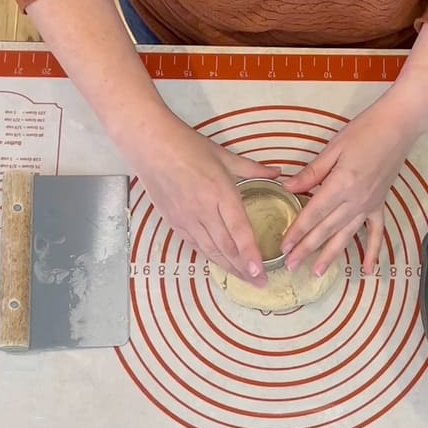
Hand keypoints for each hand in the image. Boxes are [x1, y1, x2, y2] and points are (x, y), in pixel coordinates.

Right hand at [130, 117, 279, 285]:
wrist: (150, 145)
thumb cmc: (188, 146)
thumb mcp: (224, 155)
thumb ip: (253, 169)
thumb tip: (277, 173)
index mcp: (220, 192)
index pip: (239, 231)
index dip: (250, 255)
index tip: (261, 272)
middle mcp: (204, 210)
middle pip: (226, 247)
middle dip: (244, 269)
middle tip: (261, 283)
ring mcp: (187, 218)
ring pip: (210, 250)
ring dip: (229, 267)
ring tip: (245, 279)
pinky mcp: (174, 221)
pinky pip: (195, 244)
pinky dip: (210, 256)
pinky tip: (221, 264)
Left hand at [280, 24, 427, 275]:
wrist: (399, 126)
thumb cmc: (364, 131)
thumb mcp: (333, 148)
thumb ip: (311, 173)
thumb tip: (287, 189)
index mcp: (340, 185)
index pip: (313, 215)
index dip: (297, 232)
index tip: (283, 247)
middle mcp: (355, 201)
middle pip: (326, 230)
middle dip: (306, 249)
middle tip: (290, 266)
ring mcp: (369, 205)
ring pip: (346, 236)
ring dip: (330, 255)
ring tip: (315, 273)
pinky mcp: (380, 204)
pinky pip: (376, 233)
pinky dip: (372, 252)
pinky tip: (367, 270)